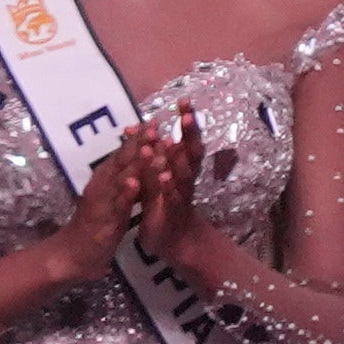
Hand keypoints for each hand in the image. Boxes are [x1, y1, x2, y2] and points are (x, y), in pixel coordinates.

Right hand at [43, 130, 153, 293]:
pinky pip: (116, 204)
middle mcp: (102, 184)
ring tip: (148, 146)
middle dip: (138, 143)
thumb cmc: (96, 224)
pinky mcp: (104, 219)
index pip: (123, 154)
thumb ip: (124, 180)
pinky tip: (134, 182)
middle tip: (154, 125)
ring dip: (134, 161)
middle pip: (122, 160)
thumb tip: (138, 161)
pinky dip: (125, 192)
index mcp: (105, 178)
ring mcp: (102, 201)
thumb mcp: (114, 198)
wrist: (72, 254)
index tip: (154, 121)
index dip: (138, 138)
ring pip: (120, 177)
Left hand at [131, 107, 205, 267]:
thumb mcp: (159, 178)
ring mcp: (181, 195)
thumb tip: (151, 132)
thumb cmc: (166, 207)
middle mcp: (186, 179)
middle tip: (187, 110)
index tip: (184, 100)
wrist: (176, 242)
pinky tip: (163, 176)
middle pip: (192, 150)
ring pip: (182, 173)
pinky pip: (170, 198)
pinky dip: (167, 186)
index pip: (187, 140)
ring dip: (176, 156)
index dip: (186, 122)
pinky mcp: (171, 213)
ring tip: (171, 138)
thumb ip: (155, 158)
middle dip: (190, 131)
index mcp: (183, 169)